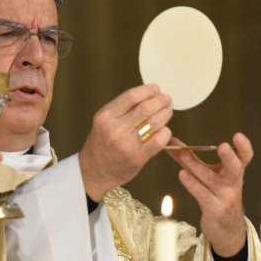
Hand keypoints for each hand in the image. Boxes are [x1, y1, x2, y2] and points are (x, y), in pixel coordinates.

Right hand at [77, 84, 172, 200]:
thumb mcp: (104, 122)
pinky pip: (159, 140)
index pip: (131, 97)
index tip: (156, 89)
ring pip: (155, 122)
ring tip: (167, 111)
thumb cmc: (101, 145)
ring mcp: (127, 144)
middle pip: (146, 108)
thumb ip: (122, 110)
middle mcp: (115, 129)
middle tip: (167, 99)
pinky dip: (166, 133)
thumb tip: (148, 96)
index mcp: (105, 117)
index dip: (148, 90)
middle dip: (161, 101)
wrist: (93, 172)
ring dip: (166, 114)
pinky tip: (165, 131)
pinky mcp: (137, 158)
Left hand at [169, 133, 252, 256]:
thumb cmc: (215, 195)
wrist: (226, 229)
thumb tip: (170, 142)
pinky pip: (202, 194)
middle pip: (235, 168)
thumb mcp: (207, 175)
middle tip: (223, 146)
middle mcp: (232, 183)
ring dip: (196, 166)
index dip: (244, 147)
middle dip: (229, 157)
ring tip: (183, 154)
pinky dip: (191, 184)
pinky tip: (182, 174)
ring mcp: (224, 197)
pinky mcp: (214, 209)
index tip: (238, 135)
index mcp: (235, 172)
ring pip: (211, 180)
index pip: (245, 158)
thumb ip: (190, 159)